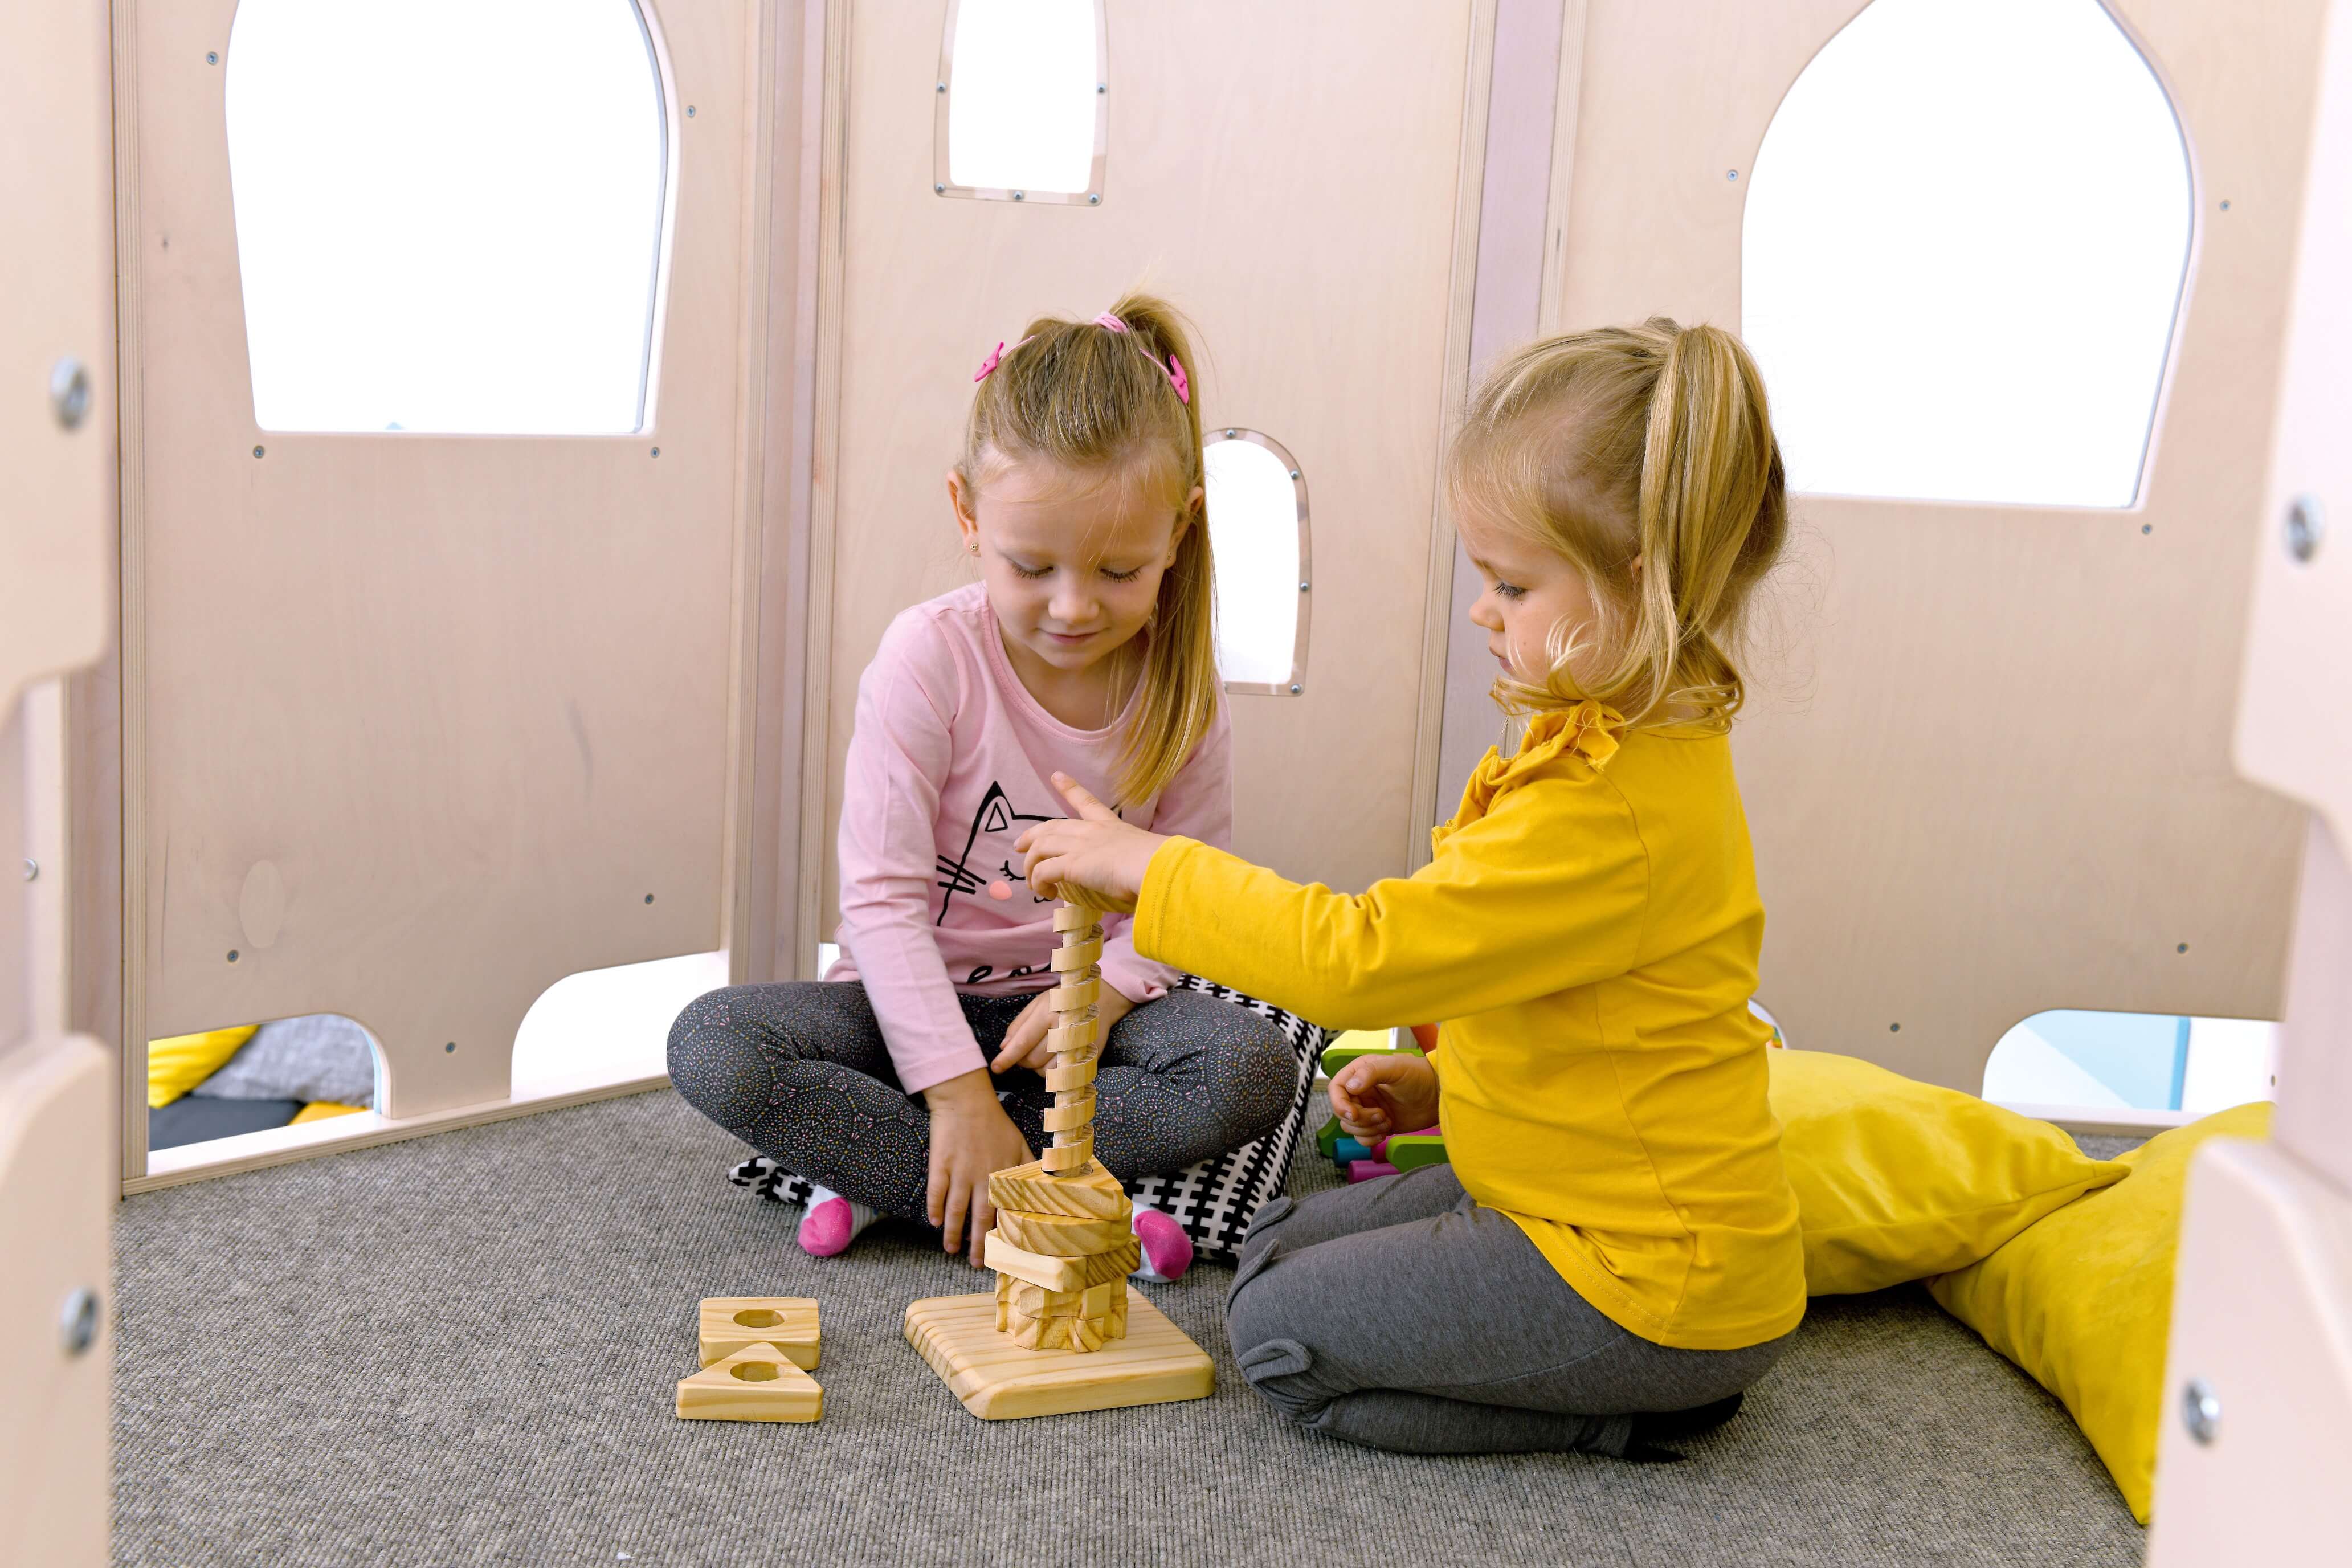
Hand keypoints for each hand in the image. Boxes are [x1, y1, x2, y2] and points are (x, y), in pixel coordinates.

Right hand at [922, 1070, 1035, 1267]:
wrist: (965, 1099)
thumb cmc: (994, 1122)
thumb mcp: (1019, 1143)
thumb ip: (1028, 1167)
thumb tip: (1044, 1187)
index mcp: (1001, 1174)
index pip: (1003, 1211)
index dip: (1003, 1233)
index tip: (1004, 1252)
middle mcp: (981, 1177)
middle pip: (979, 1217)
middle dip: (978, 1244)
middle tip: (977, 1264)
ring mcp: (958, 1171)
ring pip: (955, 1210)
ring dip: (952, 1233)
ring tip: (950, 1250)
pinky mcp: (939, 1164)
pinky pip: (936, 1192)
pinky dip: (934, 1209)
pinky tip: (934, 1223)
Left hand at [991, 986, 1134, 1074]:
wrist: (1102, 1000)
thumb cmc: (1064, 1001)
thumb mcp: (1038, 1004)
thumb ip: (1019, 1025)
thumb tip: (1004, 1047)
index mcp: (1049, 1013)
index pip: (1023, 1041)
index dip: (1007, 1057)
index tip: (996, 1067)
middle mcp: (1064, 1029)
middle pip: (1032, 1060)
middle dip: (1022, 1060)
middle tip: (1025, 1050)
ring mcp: (1078, 1045)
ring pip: (1045, 1071)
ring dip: (1036, 1067)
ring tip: (1042, 1051)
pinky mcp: (1087, 1057)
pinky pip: (1061, 1075)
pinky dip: (1051, 1071)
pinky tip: (1054, 1057)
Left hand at [1014, 773, 1168, 913]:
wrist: (1156, 867)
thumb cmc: (1158, 865)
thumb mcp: (1144, 856)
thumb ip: (1134, 863)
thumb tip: (1136, 880)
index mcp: (1110, 825)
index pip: (1086, 802)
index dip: (1069, 788)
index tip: (1056, 776)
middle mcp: (1091, 831)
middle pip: (1052, 827)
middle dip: (1032, 835)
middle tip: (1018, 846)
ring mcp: (1080, 846)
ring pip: (1040, 848)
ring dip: (1030, 867)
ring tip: (1032, 884)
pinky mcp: (1072, 864)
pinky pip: (1043, 872)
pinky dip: (1039, 883)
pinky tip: (1044, 893)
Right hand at [1329, 1053, 1438, 1140]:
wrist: (1438, 1096)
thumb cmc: (1418, 1075)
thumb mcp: (1395, 1067)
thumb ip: (1371, 1072)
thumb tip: (1350, 1087)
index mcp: (1360, 1073)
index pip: (1336, 1089)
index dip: (1339, 1104)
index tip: (1353, 1114)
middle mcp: (1360, 1091)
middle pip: (1341, 1112)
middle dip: (1359, 1119)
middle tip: (1381, 1115)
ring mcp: (1367, 1109)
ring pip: (1350, 1127)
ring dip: (1367, 1129)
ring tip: (1387, 1121)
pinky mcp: (1376, 1125)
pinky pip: (1362, 1138)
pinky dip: (1370, 1139)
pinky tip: (1387, 1131)